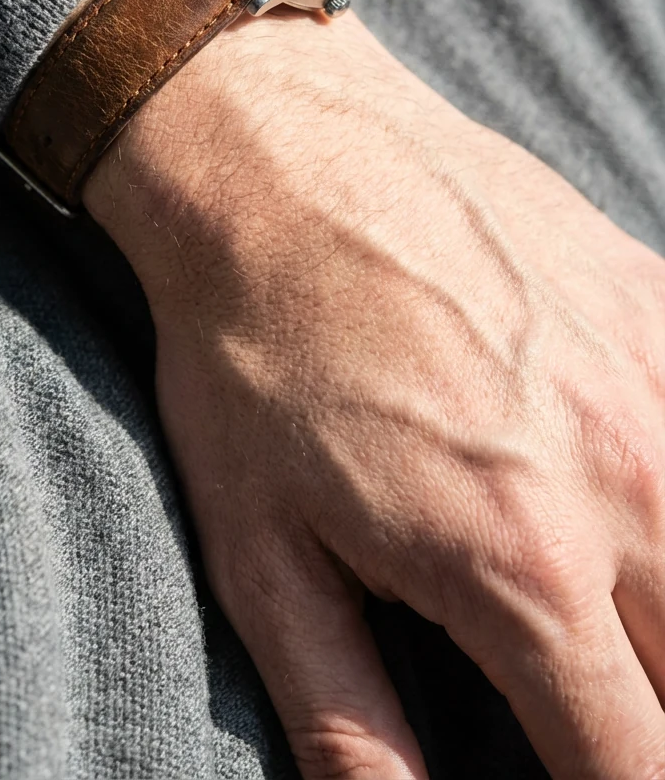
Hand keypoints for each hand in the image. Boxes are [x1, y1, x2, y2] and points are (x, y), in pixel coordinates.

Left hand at [84, 8, 664, 779]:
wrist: (277, 158)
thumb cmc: (253, 351)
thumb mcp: (262, 553)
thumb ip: (347, 715)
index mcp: (523, 564)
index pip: (634, 763)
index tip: (576, 764)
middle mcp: (626, 476)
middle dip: (649, 703)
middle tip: (583, 680)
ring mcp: (656, 376)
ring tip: (609, 597)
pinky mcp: (654, 301)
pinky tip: (619, 468)